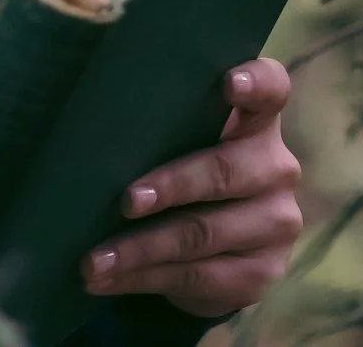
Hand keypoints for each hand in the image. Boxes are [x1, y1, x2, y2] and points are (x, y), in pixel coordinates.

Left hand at [79, 59, 301, 317]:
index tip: (227, 83)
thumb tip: (86, 112)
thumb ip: (158, 119)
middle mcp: (277, 168)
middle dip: (171, 186)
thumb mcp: (176, 139)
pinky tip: (108, 280)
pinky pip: (198, 277)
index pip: (271, 88)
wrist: (216, 246)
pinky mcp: (262, 272)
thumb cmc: (181, 166)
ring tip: (94, 259)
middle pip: (226, 171)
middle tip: (126, 201)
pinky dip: (145, 279)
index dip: (254, 82)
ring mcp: (276, 222)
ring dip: (142, 248)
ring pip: (203, 234)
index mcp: (257, 120)